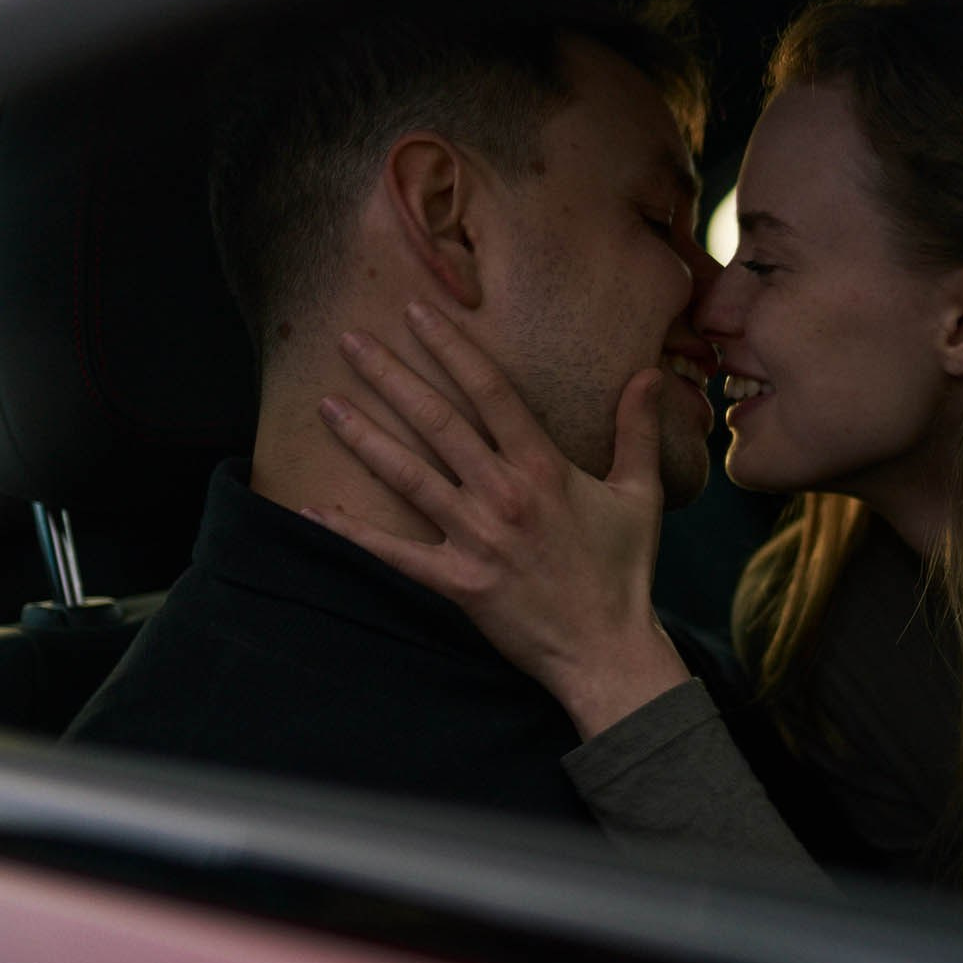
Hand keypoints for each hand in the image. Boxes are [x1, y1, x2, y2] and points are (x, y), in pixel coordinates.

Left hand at [303, 301, 694, 737]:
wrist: (608, 651)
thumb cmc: (625, 572)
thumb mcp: (641, 495)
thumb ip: (638, 430)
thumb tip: (650, 373)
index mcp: (544, 468)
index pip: (490, 392)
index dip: (451, 348)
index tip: (417, 312)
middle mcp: (503, 495)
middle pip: (436, 421)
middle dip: (390, 375)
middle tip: (349, 338)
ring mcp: (475, 539)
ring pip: (407, 475)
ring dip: (362, 437)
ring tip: (325, 404)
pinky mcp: (457, 581)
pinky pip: (394, 552)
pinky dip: (352, 532)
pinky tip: (311, 507)